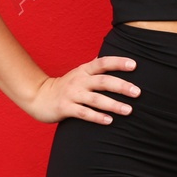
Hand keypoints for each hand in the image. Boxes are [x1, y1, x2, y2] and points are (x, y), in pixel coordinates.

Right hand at [24, 56, 140, 123]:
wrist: (38, 97)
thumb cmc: (66, 86)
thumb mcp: (80, 73)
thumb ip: (96, 67)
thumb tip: (117, 56)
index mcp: (84, 70)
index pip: (103, 63)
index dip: (118, 63)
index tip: (135, 65)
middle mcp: (79, 80)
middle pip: (103, 81)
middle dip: (122, 86)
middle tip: (138, 92)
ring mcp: (72, 94)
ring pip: (95, 99)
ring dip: (113, 104)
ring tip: (128, 110)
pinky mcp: (65, 108)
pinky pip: (83, 113)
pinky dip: (97, 117)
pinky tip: (109, 121)